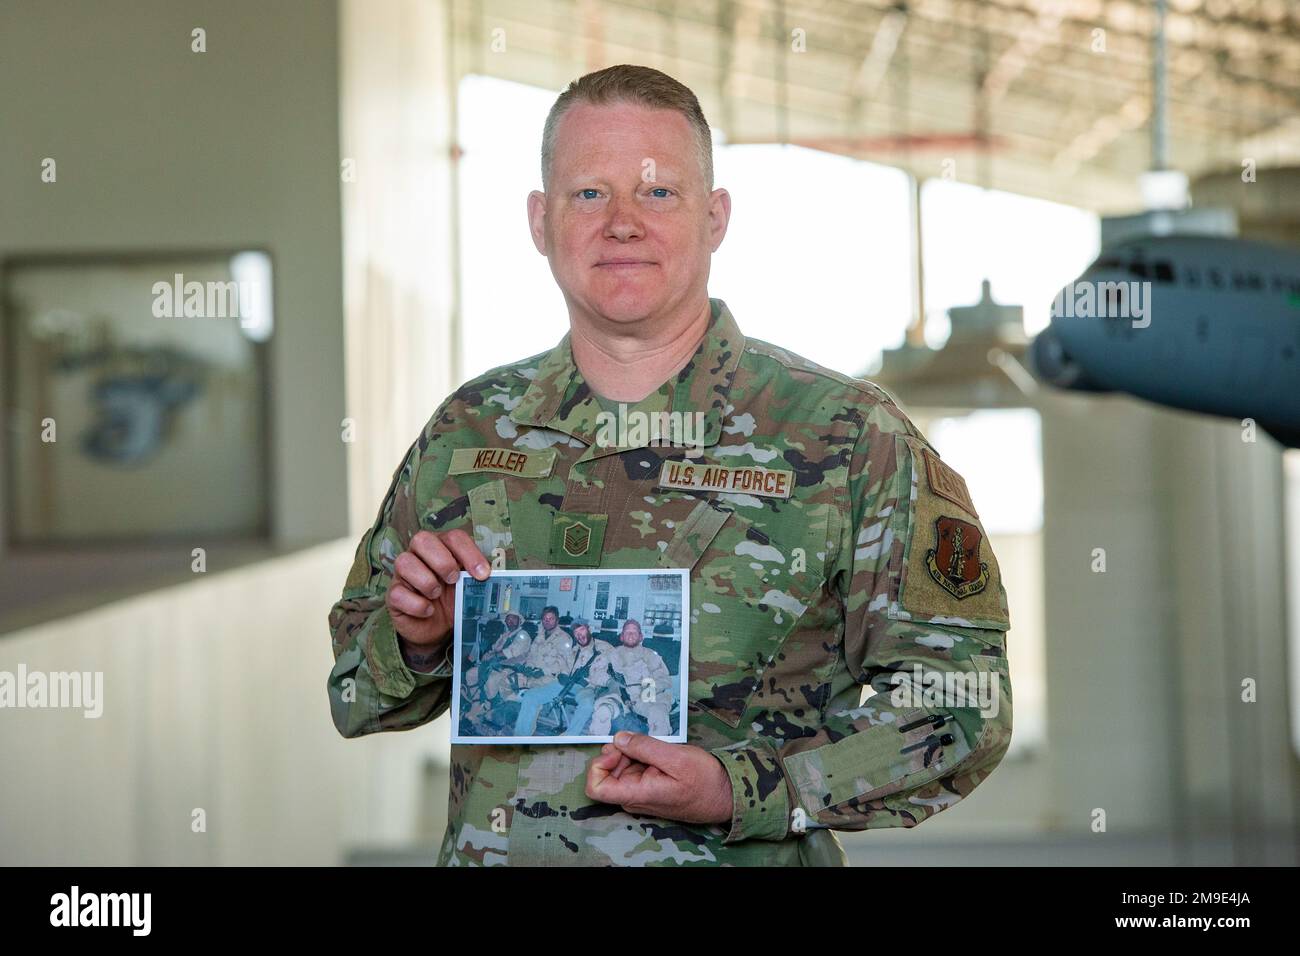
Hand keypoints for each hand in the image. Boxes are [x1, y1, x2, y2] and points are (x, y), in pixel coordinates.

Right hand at [386, 529, 489, 649]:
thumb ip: (477, 579)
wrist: (436, 629)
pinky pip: (397, 593)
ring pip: (404, 562)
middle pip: (422, 539)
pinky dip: (416, 604)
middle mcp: (419, 555)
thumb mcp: (468, 588)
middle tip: (454, 580)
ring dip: (426, 580)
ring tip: (437, 595)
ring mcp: (403, 574)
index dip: (469, 552)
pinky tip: (429, 611)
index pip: (453, 537)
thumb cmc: (454, 600)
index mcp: (442, 547)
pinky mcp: (393, 595)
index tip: (483, 574)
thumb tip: (493, 578)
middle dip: (442, 560)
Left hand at [585, 732, 733, 825]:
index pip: (595, 788)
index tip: (617, 750)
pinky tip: (658, 754)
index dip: (598, 765)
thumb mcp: (676, 757)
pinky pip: (633, 770)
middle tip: (641, 742)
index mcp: (637, 795)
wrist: (724, 795)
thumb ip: (644, 747)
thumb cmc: (704, 781)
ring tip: (655, 748)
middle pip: (606, 772)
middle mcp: (633, 798)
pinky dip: (640, 757)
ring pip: (620, 769)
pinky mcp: (647, 788)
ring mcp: (640, 794)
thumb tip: (618, 738)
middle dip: (618, 752)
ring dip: (631, 753)